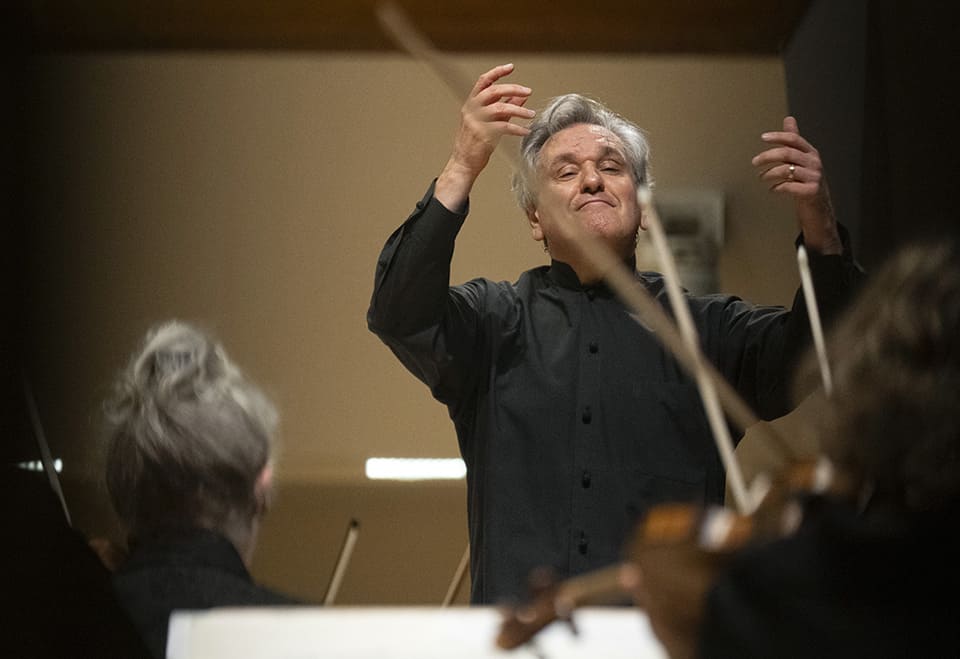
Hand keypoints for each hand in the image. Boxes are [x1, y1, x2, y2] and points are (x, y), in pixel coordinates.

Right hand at [434, 63, 534, 210]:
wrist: (463, 163)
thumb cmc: (475, 142)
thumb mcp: (489, 121)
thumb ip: (505, 107)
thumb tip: (521, 97)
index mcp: (471, 104)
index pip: (483, 81)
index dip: (497, 72)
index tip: (511, 67)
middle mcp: (472, 109)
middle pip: (494, 91)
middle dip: (513, 89)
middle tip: (528, 91)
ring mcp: (476, 122)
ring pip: (501, 108)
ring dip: (519, 111)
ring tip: (531, 115)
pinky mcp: (483, 135)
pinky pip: (504, 127)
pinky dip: (517, 129)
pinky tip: (525, 131)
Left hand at [752, 116, 841, 254]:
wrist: (819, 206)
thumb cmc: (807, 181)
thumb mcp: (801, 158)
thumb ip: (793, 141)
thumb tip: (789, 119)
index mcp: (811, 152)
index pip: (794, 139)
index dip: (778, 137)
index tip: (763, 138)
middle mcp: (814, 162)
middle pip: (787, 153)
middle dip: (767, 156)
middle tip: (754, 162)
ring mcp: (814, 177)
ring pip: (786, 170)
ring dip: (769, 173)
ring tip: (762, 177)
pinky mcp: (811, 191)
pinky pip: (789, 186)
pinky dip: (777, 187)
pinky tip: (772, 189)